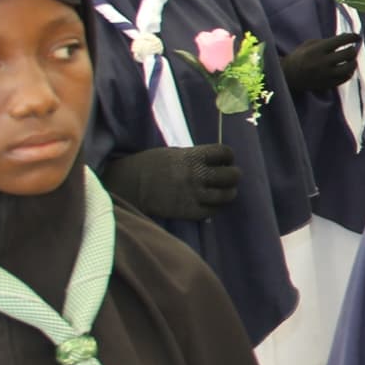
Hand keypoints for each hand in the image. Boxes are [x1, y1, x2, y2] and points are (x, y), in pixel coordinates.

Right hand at [100, 143, 241, 220]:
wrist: (130, 184)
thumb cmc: (151, 165)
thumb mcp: (175, 153)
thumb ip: (196, 157)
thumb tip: (216, 162)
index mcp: (193, 156)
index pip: (225, 153)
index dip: (229, 156)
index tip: (226, 160)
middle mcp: (196, 174)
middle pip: (231, 175)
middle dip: (234, 175)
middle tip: (230, 177)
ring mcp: (193, 194)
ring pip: (226, 195)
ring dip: (229, 193)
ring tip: (225, 192)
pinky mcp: (188, 211)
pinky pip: (212, 211)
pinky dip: (216, 207)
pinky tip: (211, 203)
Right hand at [279, 34, 361, 93]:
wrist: (288, 75)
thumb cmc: (300, 56)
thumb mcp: (310, 44)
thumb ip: (328, 41)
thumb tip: (347, 38)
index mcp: (317, 49)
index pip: (341, 40)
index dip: (352, 37)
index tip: (357, 37)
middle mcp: (322, 62)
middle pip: (348, 55)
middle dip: (353, 50)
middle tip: (352, 50)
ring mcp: (325, 74)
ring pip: (349, 68)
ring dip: (353, 63)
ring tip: (351, 60)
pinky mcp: (327, 84)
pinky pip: (344, 79)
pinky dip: (348, 73)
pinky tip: (346, 70)